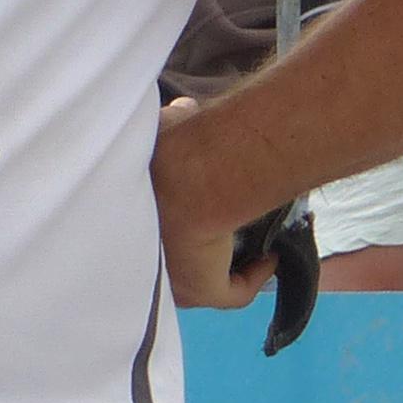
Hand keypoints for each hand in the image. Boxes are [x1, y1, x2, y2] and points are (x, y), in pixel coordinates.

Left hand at [153, 98, 273, 312]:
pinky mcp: (201, 290)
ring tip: (254, 242)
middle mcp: (148, 255)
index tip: (204, 207)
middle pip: (178, 260)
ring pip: (206, 278)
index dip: (179, 222)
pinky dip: (254, 277)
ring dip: (229, 263)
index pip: (152, 231)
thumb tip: (187, 109)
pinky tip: (270, 257)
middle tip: (229, 228)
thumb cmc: (175, 147)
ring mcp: (173, 276)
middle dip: (200, 247)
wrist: (190, 173)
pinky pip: (233, 293)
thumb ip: (175, 120)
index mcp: (132, 219)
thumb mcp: (171, 125)